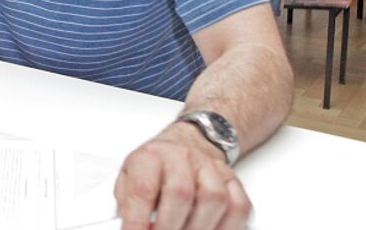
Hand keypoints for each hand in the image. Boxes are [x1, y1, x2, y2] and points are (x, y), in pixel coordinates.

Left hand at [114, 123, 250, 229]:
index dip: (138, 220)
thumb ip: (128, 206)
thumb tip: (126, 227)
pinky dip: (228, 227)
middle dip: (169, 228)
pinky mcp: (232, 180)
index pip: (143, 189)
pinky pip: (238, 206)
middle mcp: (182, 157)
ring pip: (213, 200)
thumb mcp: (129, 178)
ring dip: (199, 229)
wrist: (185, 144)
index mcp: (150, 157)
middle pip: (180, 194)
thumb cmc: (154, 166)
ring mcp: (210, 167)